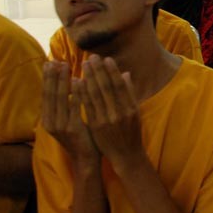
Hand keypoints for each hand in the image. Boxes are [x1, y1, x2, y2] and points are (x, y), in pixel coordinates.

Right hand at [41, 61, 98, 164]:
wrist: (87, 158)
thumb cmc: (82, 136)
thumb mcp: (72, 118)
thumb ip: (70, 102)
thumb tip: (73, 80)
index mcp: (50, 119)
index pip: (47, 94)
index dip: (48, 78)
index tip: (51, 62)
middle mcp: (51, 122)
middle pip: (51, 94)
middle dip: (53, 76)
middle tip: (55, 60)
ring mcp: (61, 126)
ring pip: (61, 98)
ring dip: (63, 80)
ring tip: (65, 66)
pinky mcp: (73, 129)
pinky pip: (74, 107)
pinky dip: (76, 92)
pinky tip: (79, 81)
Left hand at [81, 55, 144, 172]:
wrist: (126, 155)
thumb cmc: (131, 132)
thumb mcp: (135, 112)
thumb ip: (129, 93)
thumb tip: (125, 73)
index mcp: (131, 108)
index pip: (120, 86)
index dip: (112, 71)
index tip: (106, 59)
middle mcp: (120, 113)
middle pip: (107, 88)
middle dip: (99, 71)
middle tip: (91, 57)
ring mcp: (107, 120)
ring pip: (96, 95)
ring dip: (89, 78)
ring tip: (84, 65)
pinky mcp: (96, 126)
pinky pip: (88, 106)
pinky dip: (82, 93)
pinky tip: (77, 82)